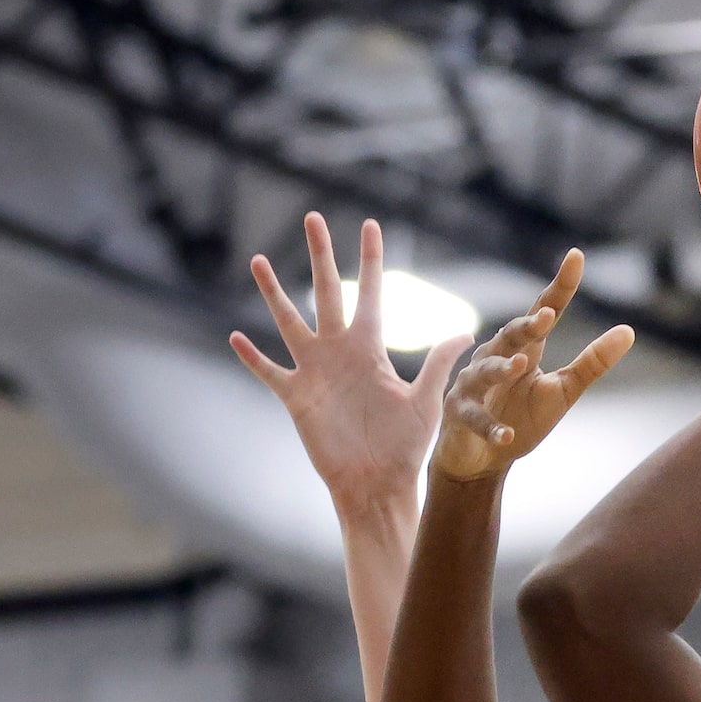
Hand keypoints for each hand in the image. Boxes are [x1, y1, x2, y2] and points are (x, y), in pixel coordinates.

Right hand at [232, 214, 470, 514]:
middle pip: (325, 293)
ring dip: (273, 292)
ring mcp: (315, 372)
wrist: (377, 484)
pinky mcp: (296, 398)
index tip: (371, 225)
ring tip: (259, 259)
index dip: (369, 261)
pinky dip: (252, 356)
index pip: (369, 294)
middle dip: (321, 256)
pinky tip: (235, 335)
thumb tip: (465, 333)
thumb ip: (438, 365)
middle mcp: (340, 352)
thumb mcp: (426, 402)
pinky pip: (269, 371)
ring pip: (289, 321)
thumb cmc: (405, 447)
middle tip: (313, 218)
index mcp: (371, 349)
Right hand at [433, 249, 635, 483]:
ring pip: (485, 371)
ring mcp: (473, 385)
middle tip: (547, 317)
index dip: (560, 287)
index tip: (576, 257)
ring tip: (521, 366)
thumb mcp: (564, 390)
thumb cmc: (522, 417)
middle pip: (511, 335)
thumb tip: (628, 331)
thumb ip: (592, 363)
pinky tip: (506, 436)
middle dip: (527, 326)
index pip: (544, 311)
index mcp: (525, 349)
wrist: (482, 458)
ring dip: (502, 369)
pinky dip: (491, 427)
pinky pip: (475, 419)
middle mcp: (495, 358)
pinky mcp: (460, 415)